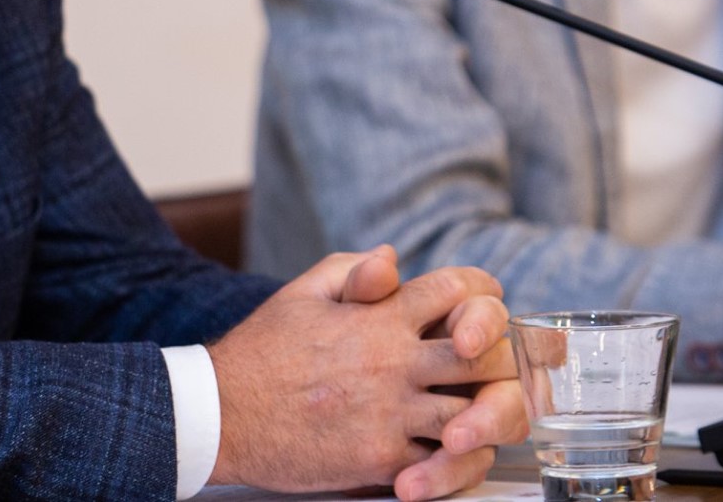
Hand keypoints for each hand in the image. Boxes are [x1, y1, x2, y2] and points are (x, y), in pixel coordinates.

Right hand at [206, 247, 525, 499]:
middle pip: (485, 356)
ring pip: (473, 414)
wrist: (222, 412)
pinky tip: (455, 453)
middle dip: (500, 360)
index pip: (460, 290)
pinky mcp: (380, 460)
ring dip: (486, 416)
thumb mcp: (305, 291)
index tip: (481, 312)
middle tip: (495, 370)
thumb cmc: (263, 350)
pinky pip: (443, 464)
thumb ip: (356, 269)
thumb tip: (394, 259)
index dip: (481, 296)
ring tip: (483, 415)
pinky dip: (458, 462)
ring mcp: (390, 413)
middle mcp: (393, 361)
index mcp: (380, 316)